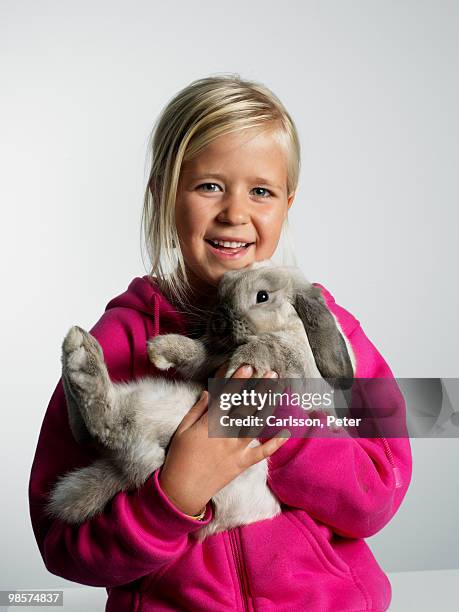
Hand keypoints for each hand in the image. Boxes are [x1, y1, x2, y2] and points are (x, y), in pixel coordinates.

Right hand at [158, 363, 288, 515]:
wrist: (183, 490)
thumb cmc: (179, 457)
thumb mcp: (182, 429)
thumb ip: (197, 410)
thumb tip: (209, 392)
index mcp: (209, 424)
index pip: (227, 397)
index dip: (238, 381)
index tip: (248, 367)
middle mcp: (226, 434)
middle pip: (247, 406)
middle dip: (260, 388)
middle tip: (272, 373)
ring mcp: (236, 450)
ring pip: (257, 424)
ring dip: (270, 406)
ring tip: (279, 391)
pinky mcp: (242, 464)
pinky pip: (262, 453)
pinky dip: (275, 443)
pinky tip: (286, 431)